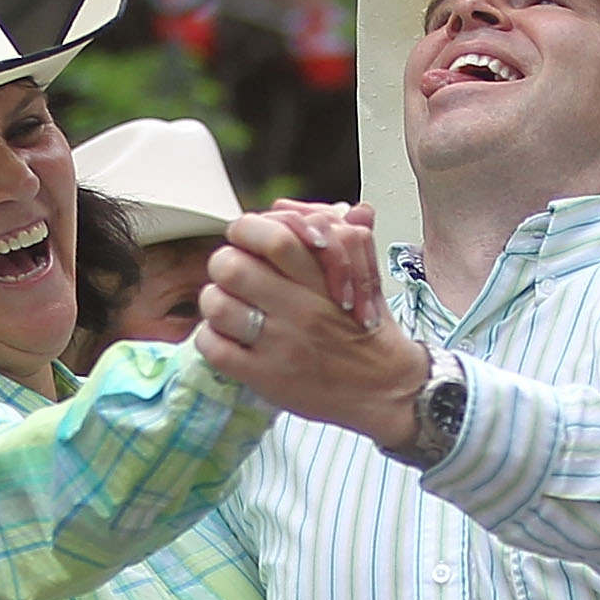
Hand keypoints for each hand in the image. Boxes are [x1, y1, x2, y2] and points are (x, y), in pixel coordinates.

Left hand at [194, 207, 429, 447]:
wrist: (388, 391)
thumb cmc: (371, 334)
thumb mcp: (367, 280)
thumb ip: (348, 241)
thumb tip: (340, 209)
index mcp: (321, 281)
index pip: (271, 236)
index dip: (248, 231)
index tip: (250, 242)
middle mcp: (300, 310)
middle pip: (231, 266)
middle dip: (226, 264)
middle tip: (236, 276)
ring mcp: (281, 345)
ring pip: (216, 305)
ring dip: (216, 301)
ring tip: (231, 307)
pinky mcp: (267, 377)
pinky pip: (213, 348)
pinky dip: (211, 339)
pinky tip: (230, 337)